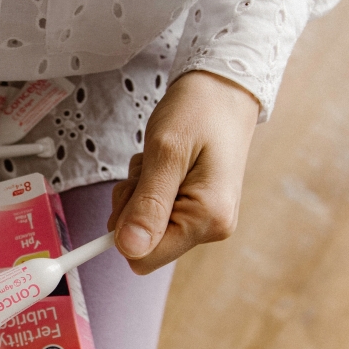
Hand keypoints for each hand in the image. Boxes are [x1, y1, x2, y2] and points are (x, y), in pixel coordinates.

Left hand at [109, 70, 259, 274]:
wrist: (223, 90)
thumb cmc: (198, 112)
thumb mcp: (165, 153)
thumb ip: (147, 205)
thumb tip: (129, 250)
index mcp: (208, 219)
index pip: (145, 258)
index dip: (125, 230)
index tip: (130, 191)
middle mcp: (212, 227)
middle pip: (143, 243)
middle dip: (133, 206)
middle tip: (148, 168)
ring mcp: (205, 219)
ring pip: (144, 226)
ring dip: (139, 193)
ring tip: (160, 161)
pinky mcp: (197, 209)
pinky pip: (155, 212)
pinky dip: (148, 187)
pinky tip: (165, 164)